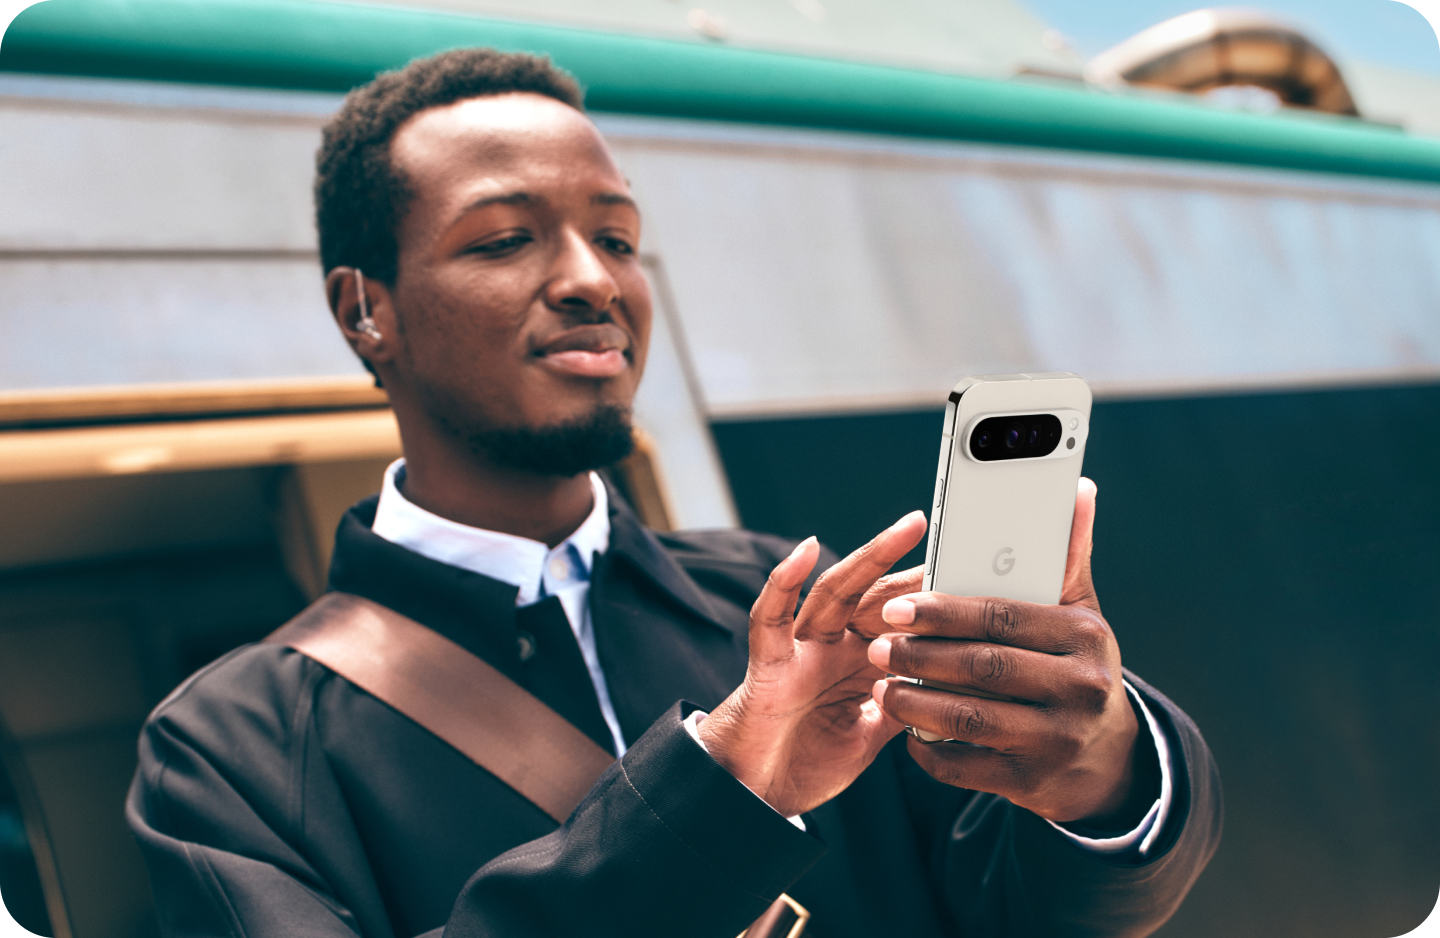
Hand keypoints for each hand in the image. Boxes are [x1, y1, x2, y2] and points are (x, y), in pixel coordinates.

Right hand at [697, 512, 928, 817]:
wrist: (755, 796)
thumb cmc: (804, 762)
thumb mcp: (869, 734)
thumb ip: (900, 705)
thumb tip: (948, 689)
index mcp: (856, 663)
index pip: (899, 620)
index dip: (932, 599)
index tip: (972, 576)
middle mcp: (830, 647)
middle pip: (874, 596)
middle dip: (912, 568)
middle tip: (954, 541)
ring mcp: (800, 649)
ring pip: (835, 592)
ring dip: (870, 557)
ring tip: (906, 529)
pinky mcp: (768, 663)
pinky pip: (771, 618)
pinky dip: (783, 582)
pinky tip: (804, 551)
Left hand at [865, 479, 1150, 826]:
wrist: (1107, 762)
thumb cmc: (1077, 669)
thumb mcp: (1081, 614)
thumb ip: (1067, 556)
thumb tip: (1077, 487)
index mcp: (1084, 636)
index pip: (1002, 617)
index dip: (942, 612)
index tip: (895, 606)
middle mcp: (1079, 689)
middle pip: (982, 667)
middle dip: (921, 656)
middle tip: (877, 647)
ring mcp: (1057, 741)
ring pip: (969, 718)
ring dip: (916, 702)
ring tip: (882, 687)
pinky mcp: (1033, 784)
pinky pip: (966, 765)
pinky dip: (930, 750)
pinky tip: (907, 732)